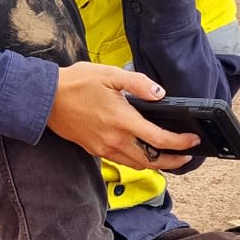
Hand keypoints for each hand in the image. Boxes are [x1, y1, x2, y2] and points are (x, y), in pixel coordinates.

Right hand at [46, 62, 199, 169]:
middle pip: (152, 161)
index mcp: (122, 120)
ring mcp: (104, 148)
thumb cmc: (76, 83)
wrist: (45, 99)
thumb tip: (160, 93)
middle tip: (187, 156)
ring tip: (168, 156)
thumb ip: (138, 83)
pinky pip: (123, 161)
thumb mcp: (110, 75)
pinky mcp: (95, 151)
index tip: (193, 141)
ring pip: (137, 164)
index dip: (181, 143)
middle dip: (173, 161)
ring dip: (156, 163)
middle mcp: (115, 140)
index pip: (159, 139)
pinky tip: (143, 152)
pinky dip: (138, 160)